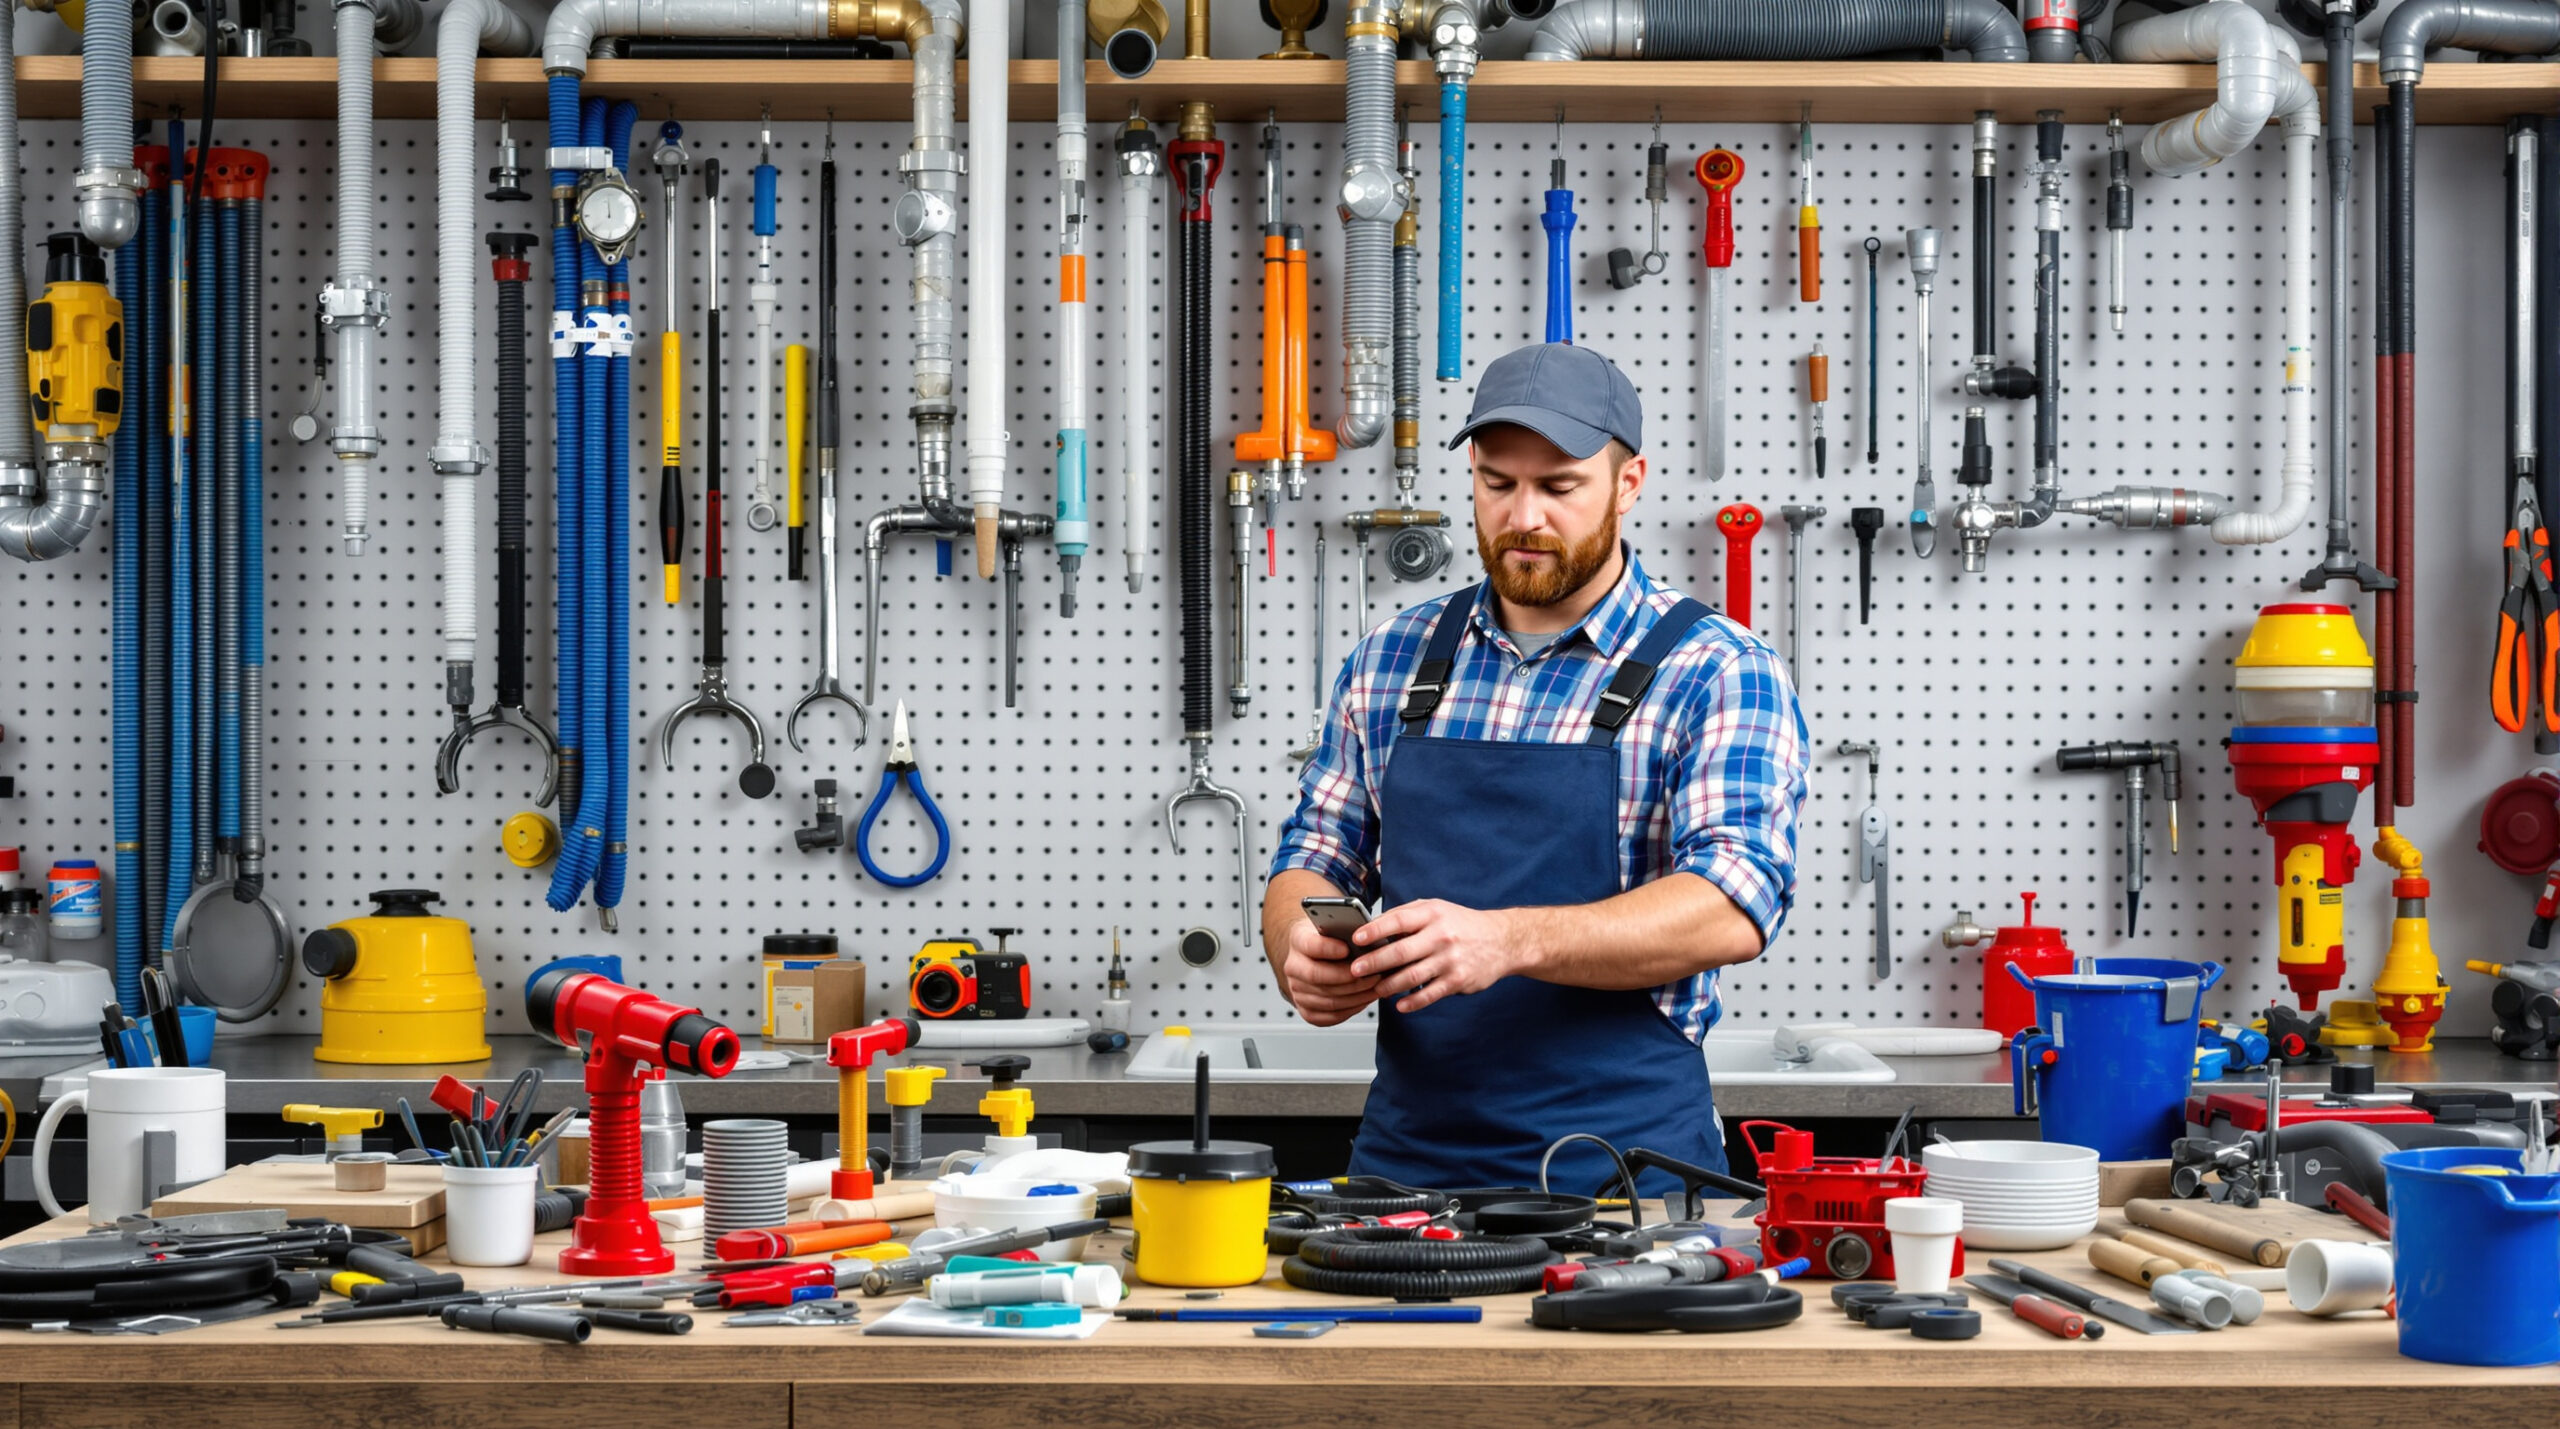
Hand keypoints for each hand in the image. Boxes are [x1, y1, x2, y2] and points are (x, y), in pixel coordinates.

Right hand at [1281, 918, 1380, 1027]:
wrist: (1315, 956)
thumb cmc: (1331, 939)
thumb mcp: (1335, 925)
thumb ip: (1346, 930)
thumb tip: (1367, 939)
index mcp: (1298, 940)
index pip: (1310, 945)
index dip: (1328, 948)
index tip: (1347, 949)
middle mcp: (1293, 967)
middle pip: (1317, 976)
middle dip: (1348, 978)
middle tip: (1371, 974)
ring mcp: (1297, 991)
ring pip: (1328, 999)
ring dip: (1356, 996)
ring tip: (1375, 987)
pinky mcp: (1306, 1010)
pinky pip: (1331, 1015)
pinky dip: (1351, 1009)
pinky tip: (1365, 999)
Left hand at [1347, 900, 1519, 1013]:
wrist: (1502, 940)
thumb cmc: (1461, 924)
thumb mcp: (1436, 909)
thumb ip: (1406, 915)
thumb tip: (1371, 926)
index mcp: (1432, 914)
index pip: (1398, 920)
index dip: (1375, 930)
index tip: (1356, 939)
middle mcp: (1441, 935)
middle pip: (1401, 951)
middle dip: (1374, 962)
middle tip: (1355, 970)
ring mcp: (1450, 959)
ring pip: (1412, 976)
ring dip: (1389, 985)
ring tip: (1375, 988)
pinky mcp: (1458, 980)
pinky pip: (1430, 994)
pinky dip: (1412, 1002)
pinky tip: (1400, 1004)